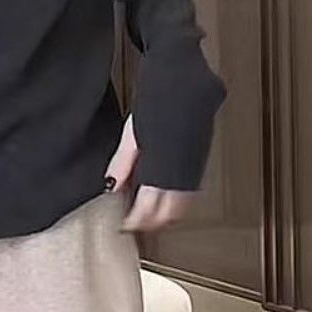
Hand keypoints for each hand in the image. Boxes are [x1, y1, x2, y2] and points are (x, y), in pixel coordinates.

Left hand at [103, 112, 197, 232]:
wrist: (185, 87)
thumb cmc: (158, 103)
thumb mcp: (132, 134)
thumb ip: (122, 163)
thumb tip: (112, 185)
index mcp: (161, 168)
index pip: (148, 209)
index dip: (135, 221)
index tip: (124, 224)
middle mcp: (181, 173)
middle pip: (168, 215)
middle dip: (150, 224)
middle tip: (134, 223)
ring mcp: (193, 170)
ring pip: (182, 209)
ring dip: (165, 216)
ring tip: (147, 214)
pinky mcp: (200, 165)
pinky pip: (190, 196)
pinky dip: (177, 205)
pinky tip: (164, 198)